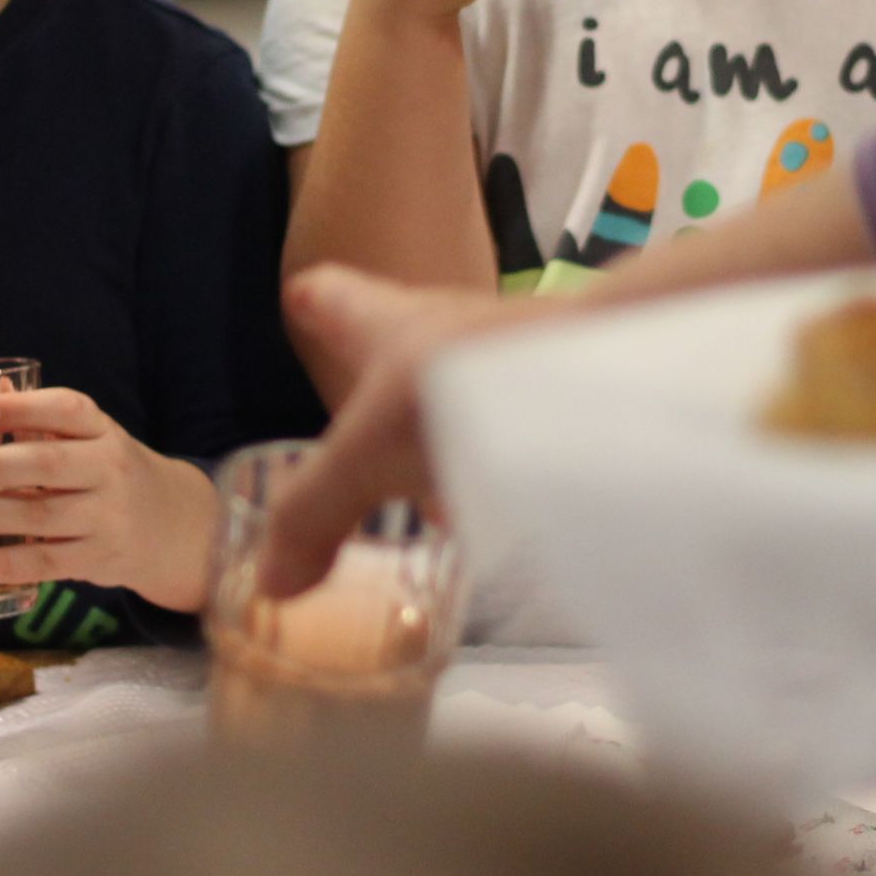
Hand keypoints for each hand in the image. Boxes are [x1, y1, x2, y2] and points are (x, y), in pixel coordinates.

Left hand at [0, 387, 218, 612]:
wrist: (174, 527)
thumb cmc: (106, 472)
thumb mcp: (82, 438)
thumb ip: (25, 414)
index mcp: (102, 431)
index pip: (68, 411)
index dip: (26, 408)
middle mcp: (109, 470)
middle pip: (51, 464)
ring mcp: (106, 518)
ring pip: (42, 516)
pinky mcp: (97, 560)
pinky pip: (48, 563)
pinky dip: (7, 565)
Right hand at [260, 264, 550, 597]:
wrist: (603, 378)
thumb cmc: (471, 383)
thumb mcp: (372, 454)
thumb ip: (318, 514)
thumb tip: (271, 580)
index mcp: (390, 321)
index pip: (337, 297)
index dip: (315, 299)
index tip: (298, 295)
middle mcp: (451, 332)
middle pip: (400, 343)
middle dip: (378, 374)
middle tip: (353, 406)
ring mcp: (507, 367)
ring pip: (459, 393)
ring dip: (440, 431)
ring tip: (423, 486)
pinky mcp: (558, 406)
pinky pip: (511, 436)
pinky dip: (494, 468)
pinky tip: (495, 511)